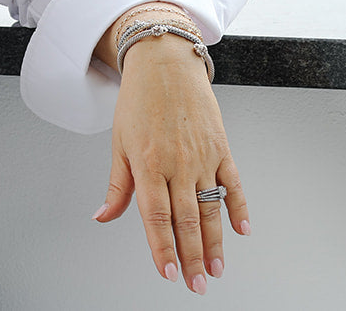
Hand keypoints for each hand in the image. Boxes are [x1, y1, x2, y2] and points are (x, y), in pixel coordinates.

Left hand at [93, 28, 249, 294]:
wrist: (165, 62)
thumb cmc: (139, 100)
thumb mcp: (119, 142)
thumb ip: (118, 185)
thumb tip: (104, 216)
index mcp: (148, 164)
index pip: (156, 218)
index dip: (162, 249)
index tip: (169, 274)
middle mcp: (177, 163)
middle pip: (186, 220)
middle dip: (192, 257)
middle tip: (197, 284)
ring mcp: (202, 156)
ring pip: (211, 208)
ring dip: (215, 242)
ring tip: (217, 268)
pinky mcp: (221, 146)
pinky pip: (233, 182)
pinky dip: (239, 207)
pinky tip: (241, 230)